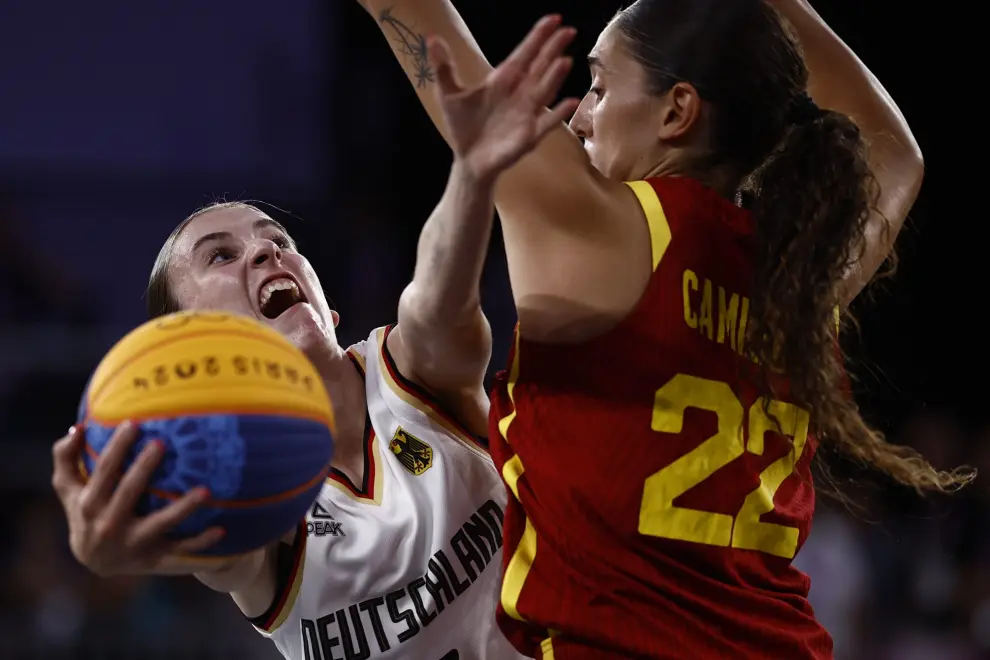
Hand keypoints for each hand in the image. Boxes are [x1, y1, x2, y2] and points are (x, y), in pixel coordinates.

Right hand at [51, 422, 222, 576]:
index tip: (133, 423)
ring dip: (183, 508)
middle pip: (128, 492)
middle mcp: (110, 525)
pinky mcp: (155, 559)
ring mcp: (134, 544)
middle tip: (161, 443)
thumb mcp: (69, 489)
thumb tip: (76, 428)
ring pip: (161, 523)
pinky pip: (181, 552)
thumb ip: (66, 457)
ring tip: (205, 491)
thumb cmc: (86, 512)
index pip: (103, 472)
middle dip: (143, 468)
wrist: (96, 561)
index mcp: (90, 504)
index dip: (116, 448)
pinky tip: (221, 529)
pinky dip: (201, 542)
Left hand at [429, 14, 579, 181]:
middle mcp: (519, 94)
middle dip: (553, 49)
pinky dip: (558, 114)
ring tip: (565, 61)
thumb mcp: (448, 94)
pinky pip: (547, 123)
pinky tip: (570, 102)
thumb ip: (444, 67)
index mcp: (502, 81)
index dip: (538, 37)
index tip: (554, 19)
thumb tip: (431, 38)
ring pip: (544, 91)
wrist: (468, 160)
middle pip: (540, 67)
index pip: (524, 54)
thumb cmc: (463, 126)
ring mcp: (526, 114)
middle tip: (569, 30)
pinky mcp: (529, 136)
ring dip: (555, 77)